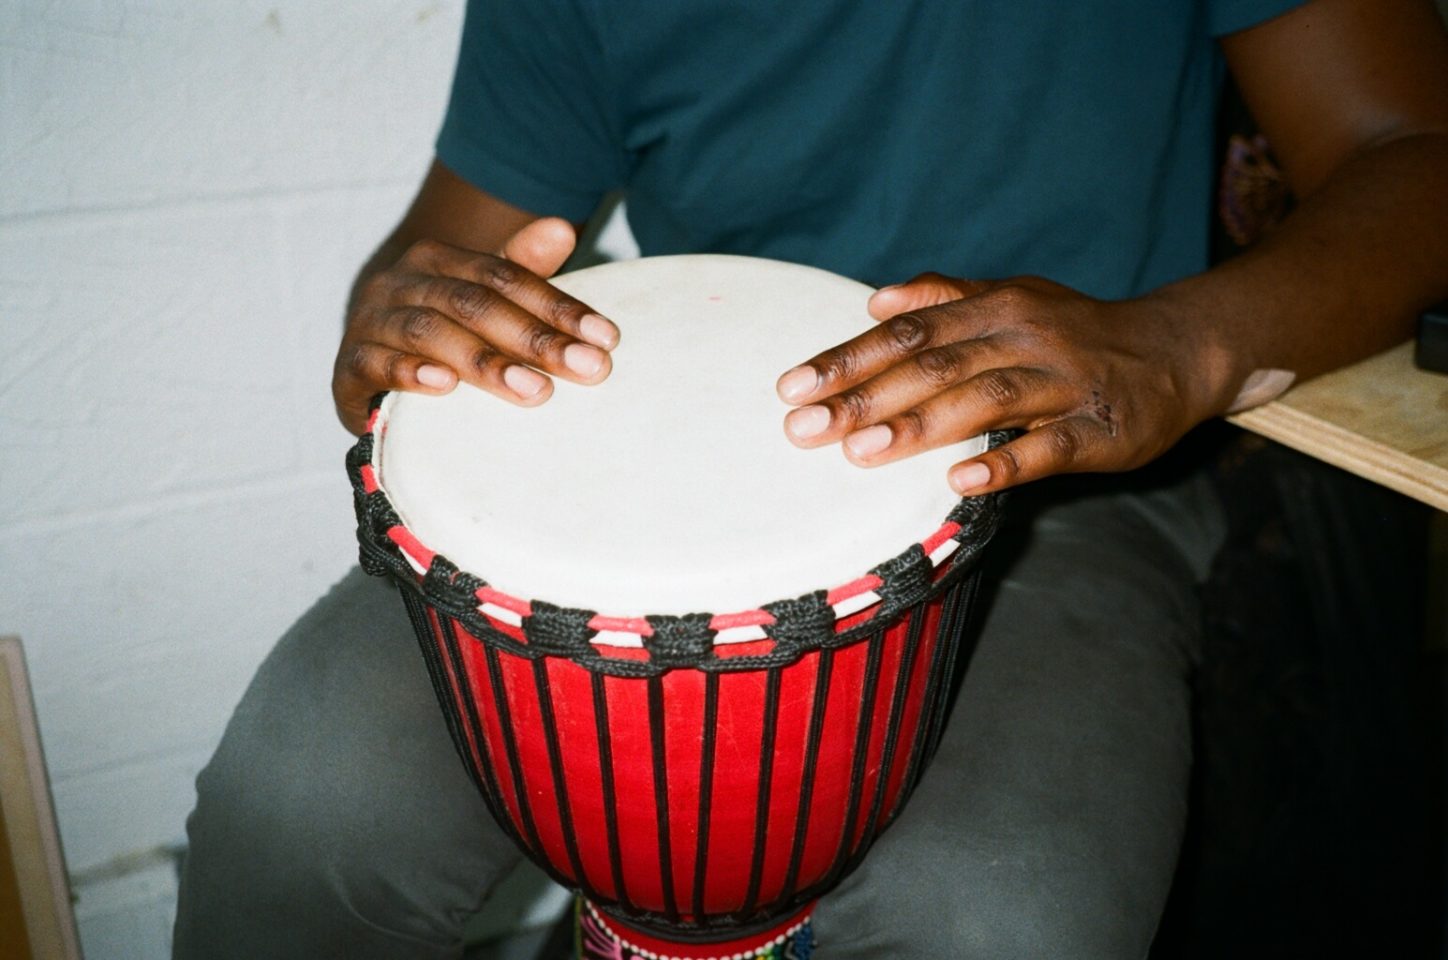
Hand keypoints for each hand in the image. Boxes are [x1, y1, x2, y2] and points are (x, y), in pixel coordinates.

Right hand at [332, 217, 620, 433]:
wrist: (363, 355)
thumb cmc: (439, 327)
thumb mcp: (482, 297)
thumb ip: (521, 268)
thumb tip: (562, 226)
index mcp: (440, 260)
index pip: (506, 277)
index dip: (558, 306)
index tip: (606, 338)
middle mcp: (403, 282)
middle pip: (475, 304)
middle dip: (535, 339)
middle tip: (587, 368)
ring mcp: (372, 322)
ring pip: (430, 333)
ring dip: (484, 362)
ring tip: (534, 389)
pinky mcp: (348, 367)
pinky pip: (375, 364)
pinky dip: (409, 372)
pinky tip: (444, 387)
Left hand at [775, 274, 1226, 493]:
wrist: (1178, 350)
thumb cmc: (1075, 330)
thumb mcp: (1011, 297)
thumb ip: (943, 298)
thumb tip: (874, 299)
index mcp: (995, 307)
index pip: (908, 332)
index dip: (849, 358)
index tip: (792, 387)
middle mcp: (1025, 336)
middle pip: (934, 365)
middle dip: (864, 397)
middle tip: (804, 428)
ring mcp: (1065, 383)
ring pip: (985, 400)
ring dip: (920, 426)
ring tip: (861, 452)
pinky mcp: (1102, 429)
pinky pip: (1050, 447)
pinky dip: (1005, 462)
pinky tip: (960, 479)